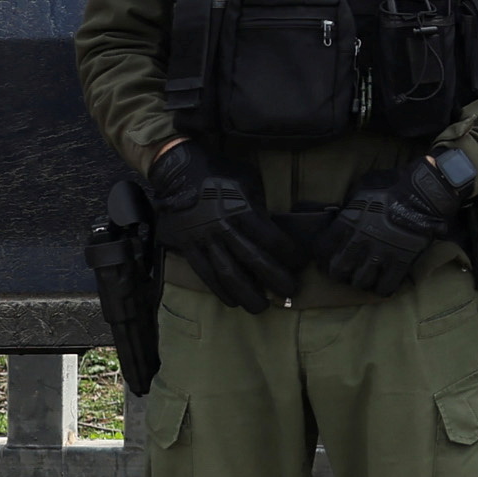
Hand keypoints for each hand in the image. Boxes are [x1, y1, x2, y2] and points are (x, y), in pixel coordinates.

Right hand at [146, 146, 303, 313]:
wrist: (177, 169)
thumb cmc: (218, 172)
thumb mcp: (247, 179)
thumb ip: (259, 204)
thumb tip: (274, 226)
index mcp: (241, 208)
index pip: (271, 239)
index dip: (289, 254)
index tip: (300, 262)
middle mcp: (223, 227)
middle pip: (253, 260)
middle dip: (274, 279)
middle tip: (289, 292)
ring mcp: (203, 239)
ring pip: (228, 274)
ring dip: (247, 294)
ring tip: (261, 307)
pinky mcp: (188, 246)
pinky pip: (205, 274)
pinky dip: (220, 290)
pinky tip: (232, 301)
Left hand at [313, 153, 471, 295]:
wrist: (424, 192)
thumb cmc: (391, 187)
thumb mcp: (361, 190)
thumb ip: (349, 208)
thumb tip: (339, 219)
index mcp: (348, 222)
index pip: (323, 249)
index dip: (321, 257)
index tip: (324, 259)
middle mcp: (361, 241)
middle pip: (338, 270)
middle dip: (338, 273)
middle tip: (343, 271)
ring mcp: (381, 253)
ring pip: (360, 282)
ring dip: (360, 281)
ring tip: (363, 277)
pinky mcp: (401, 262)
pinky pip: (386, 286)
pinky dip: (382, 288)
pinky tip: (382, 284)